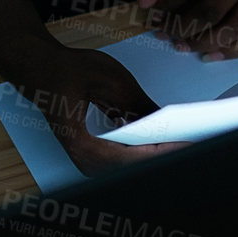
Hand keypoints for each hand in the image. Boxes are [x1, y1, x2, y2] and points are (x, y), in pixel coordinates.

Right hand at [11, 45, 185, 175]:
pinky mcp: (94, 155)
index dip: (164, 152)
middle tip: (197, 143)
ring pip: (131, 167)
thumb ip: (140, 105)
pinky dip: (147, 150)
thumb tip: (169, 124)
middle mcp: (83, 159)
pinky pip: (126, 160)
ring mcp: (88, 160)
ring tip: (185, 141)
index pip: (132, 158)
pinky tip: (165, 139)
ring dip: (157, 155)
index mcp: (82, 143)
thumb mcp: (111, 80)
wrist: (40, 68)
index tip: (189, 144)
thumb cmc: (67, 71)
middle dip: (165, 156)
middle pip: (133, 168)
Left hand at [137, 0, 237, 60]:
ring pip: (234, 27)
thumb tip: (145, 3)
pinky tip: (214, 54)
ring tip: (185, 47)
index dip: (168, 7)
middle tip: (167, 37)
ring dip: (206, 43)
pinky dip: (235, 50)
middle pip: (211, 11)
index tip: (154, 20)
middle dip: (184, 28)